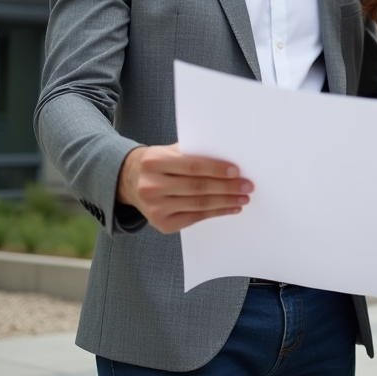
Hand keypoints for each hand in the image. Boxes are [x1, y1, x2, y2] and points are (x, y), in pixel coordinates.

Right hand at [116, 144, 252, 233]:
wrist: (129, 181)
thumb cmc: (157, 163)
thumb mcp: (168, 151)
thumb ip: (193, 152)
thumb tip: (228, 157)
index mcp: (154, 162)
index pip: (192, 166)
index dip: (216, 169)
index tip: (237, 170)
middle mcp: (151, 186)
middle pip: (198, 187)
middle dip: (227, 187)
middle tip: (247, 186)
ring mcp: (155, 207)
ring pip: (198, 204)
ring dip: (226, 202)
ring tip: (243, 197)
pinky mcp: (161, 224)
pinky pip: (195, 218)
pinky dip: (216, 213)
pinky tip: (230, 208)